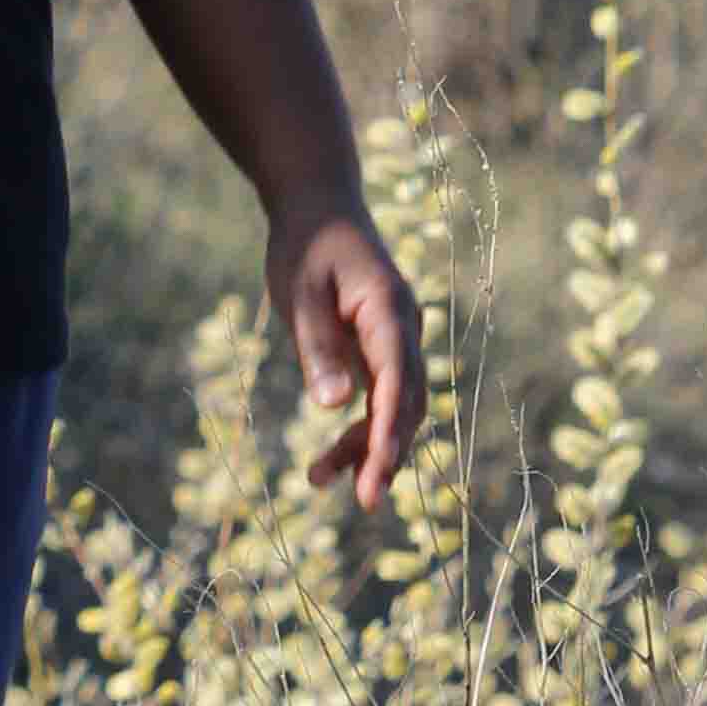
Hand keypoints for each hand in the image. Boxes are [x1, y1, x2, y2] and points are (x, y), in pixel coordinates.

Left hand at [269, 201, 424, 506]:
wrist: (318, 206)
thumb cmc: (306, 244)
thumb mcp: (301, 293)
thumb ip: (318, 347)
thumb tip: (334, 406)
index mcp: (389, 313)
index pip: (397, 385)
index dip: (388, 436)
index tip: (376, 477)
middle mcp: (403, 330)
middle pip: (405, 403)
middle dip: (385, 453)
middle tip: (362, 500)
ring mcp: (394, 340)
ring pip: (394, 406)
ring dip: (366, 446)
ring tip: (316, 480)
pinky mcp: (378, 348)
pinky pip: (379, 396)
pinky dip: (359, 427)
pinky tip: (330, 458)